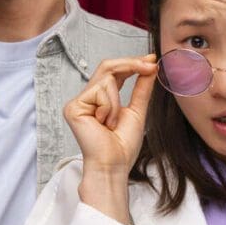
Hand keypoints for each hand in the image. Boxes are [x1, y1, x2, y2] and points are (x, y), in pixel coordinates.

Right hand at [63, 55, 157, 223]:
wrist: (114, 165)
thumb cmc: (123, 146)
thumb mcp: (137, 110)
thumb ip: (142, 88)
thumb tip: (151, 66)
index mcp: (101, 99)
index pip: (113, 72)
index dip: (132, 63)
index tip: (152, 59)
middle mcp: (87, 98)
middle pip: (107, 67)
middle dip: (131, 64)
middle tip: (150, 65)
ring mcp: (78, 102)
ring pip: (106, 79)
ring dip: (118, 102)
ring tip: (113, 123)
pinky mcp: (73, 107)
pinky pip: (99, 92)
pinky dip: (110, 108)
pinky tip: (104, 124)